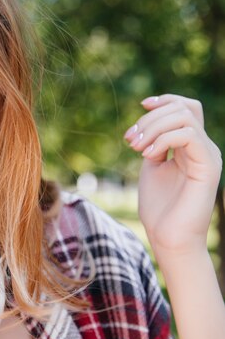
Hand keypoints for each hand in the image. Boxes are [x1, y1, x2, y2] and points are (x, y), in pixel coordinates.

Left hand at [124, 94, 222, 254]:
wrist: (168, 238)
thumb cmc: (159, 207)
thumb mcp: (152, 166)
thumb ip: (153, 143)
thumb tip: (148, 123)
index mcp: (190, 147)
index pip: (187, 108)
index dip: (165, 100)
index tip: (141, 107)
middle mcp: (203, 148)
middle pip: (183, 108)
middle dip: (150, 118)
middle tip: (129, 140)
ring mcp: (208, 156)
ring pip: (185, 117)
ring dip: (153, 127)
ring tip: (135, 148)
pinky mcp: (208, 166)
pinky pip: (189, 135)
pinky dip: (162, 139)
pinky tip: (147, 155)